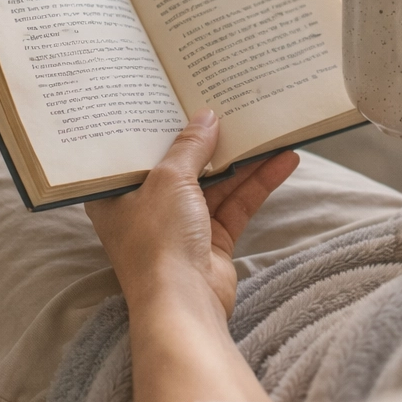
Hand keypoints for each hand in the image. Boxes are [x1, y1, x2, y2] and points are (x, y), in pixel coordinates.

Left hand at [86, 110, 298, 315]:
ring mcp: (180, 225)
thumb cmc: (158, 240)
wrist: (184, 304)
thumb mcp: (170, 179)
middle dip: (208, 139)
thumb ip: (190, 146)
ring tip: (268, 127)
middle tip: (231, 106)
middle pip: (181, 164)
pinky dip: (258, 182)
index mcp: (117, 193)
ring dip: (243, 159)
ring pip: (215, 182)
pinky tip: (283, 159)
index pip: (138, 150)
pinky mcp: (211, 240)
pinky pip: (236, 203)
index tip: (179, 96)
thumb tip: (207, 117)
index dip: (158, 125)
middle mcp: (146, 207)